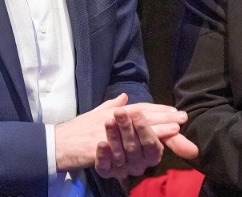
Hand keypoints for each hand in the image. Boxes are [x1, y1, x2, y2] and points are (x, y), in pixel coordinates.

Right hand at [55, 93, 197, 173]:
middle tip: (183, 117)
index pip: (141, 109)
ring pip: (138, 127)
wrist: (58, 142)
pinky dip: (139, 141)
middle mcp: (114, 117)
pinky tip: (152, 143)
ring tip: (176, 126)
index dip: (159, 110)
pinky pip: (126, 143)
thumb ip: (111, 106)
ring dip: (158, 127)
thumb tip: (124, 97)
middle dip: (165, 116)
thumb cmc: (76, 130)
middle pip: (144, 116)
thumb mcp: (95, 115)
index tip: (174, 111)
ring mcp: (110, 130)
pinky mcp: (104, 144)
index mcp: (114, 112)